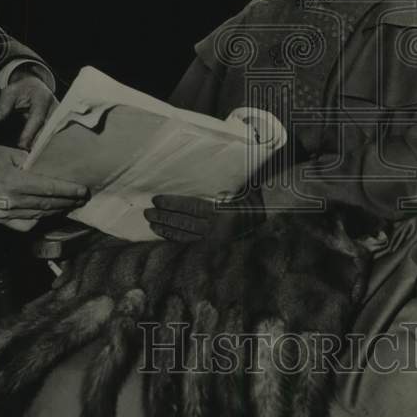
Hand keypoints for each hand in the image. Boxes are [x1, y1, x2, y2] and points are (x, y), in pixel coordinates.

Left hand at [0, 69, 56, 150]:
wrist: (35, 86)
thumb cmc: (22, 90)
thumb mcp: (10, 92)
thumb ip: (4, 105)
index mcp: (43, 98)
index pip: (37, 118)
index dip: (30, 132)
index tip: (22, 145)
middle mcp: (54, 108)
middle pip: (48, 129)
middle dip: (39, 143)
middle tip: (29, 158)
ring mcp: (58, 116)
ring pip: (52, 134)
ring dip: (44, 146)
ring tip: (34, 159)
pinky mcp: (58, 123)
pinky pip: (53, 136)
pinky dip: (46, 145)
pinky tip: (39, 155)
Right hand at [0, 138, 89, 231]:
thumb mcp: (12, 153)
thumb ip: (33, 163)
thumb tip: (53, 170)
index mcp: (13, 181)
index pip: (48, 189)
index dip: (68, 191)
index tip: (82, 191)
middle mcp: (9, 200)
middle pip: (46, 204)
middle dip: (67, 202)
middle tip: (82, 198)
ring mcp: (4, 213)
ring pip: (38, 215)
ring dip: (57, 211)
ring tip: (70, 204)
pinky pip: (25, 224)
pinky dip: (39, 220)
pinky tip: (48, 213)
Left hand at [145, 189, 265, 241]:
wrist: (269, 223)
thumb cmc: (254, 200)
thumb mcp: (243, 188)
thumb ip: (225, 183)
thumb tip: (206, 168)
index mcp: (225, 212)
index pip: (193, 207)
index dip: (173, 204)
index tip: (157, 199)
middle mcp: (218, 229)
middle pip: (185, 223)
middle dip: (164, 217)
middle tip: (147, 212)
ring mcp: (215, 241)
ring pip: (185, 235)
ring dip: (166, 229)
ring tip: (151, 222)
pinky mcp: (213, 249)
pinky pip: (190, 245)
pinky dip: (175, 239)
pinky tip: (163, 234)